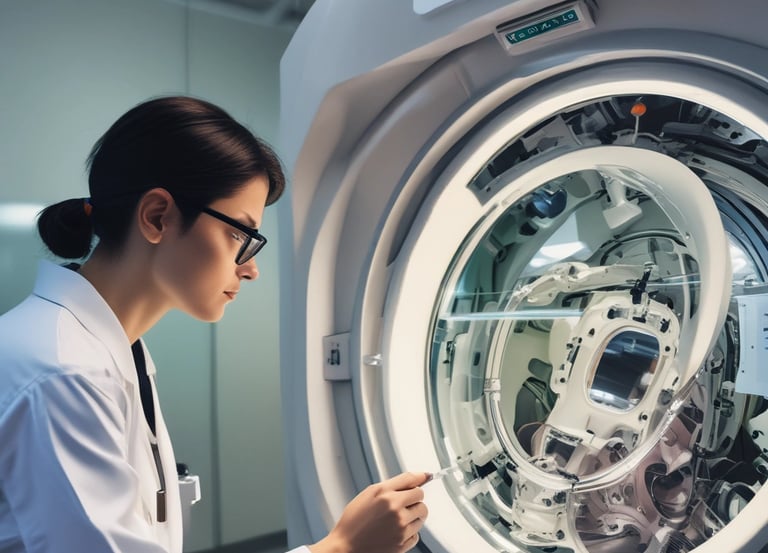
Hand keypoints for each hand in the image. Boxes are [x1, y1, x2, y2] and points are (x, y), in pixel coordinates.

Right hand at [309, 471, 429, 552]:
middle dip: (414, 499)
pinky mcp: (402, 543)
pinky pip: (417, 534)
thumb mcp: (369, 494)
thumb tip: (417, 479)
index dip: (420, 478)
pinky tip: (395, 532)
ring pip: (421, 516)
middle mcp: (395, 509)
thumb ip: (393, 485)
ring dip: (414, 516)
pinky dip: (409, 533)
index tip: (425, 477)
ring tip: (397, 520)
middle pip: (420, 497)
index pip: (413, 481)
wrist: (346, 547)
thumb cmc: (354, 521)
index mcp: (385, 494)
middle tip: (402, 504)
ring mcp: (400, 527)